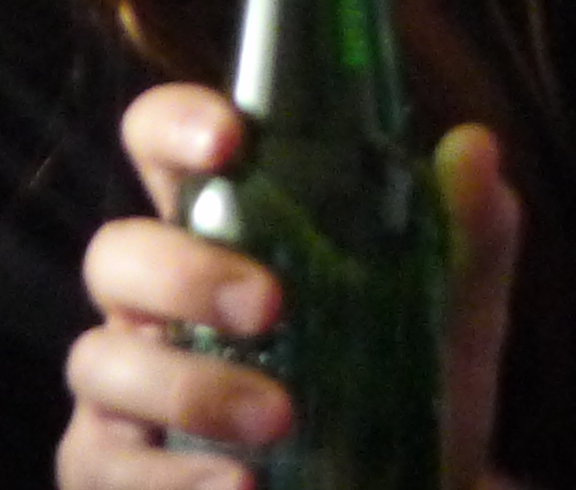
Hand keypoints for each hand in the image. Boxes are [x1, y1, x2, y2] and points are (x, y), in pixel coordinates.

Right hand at [55, 84, 524, 489]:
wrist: (412, 488)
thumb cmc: (408, 381)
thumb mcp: (453, 310)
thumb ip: (467, 230)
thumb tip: (473, 146)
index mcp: (220, 229)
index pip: (158, 143)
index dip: (173, 123)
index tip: (229, 138)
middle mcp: (155, 299)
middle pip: (116, 254)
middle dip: (185, 274)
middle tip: (272, 306)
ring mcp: (125, 386)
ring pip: (102, 361)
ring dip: (191, 388)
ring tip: (280, 420)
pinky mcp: (115, 468)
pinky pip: (107, 467)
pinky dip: (174, 478)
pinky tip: (243, 485)